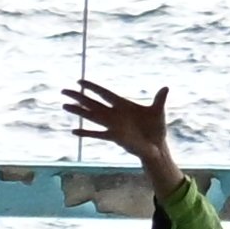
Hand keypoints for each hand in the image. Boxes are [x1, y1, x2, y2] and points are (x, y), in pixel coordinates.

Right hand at [66, 81, 184, 194]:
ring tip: (64, 106)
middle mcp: (114, 114)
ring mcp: (112, 126)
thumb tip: (165, 88)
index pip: (104, 93)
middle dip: (78, 97)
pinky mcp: (113, 137)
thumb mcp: (158, 112)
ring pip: (91, 116)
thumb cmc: (156, 128)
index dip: (92, 88)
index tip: (79, 82)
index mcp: (123, 105)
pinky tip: (74, 131)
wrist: (156, 146)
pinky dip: (86, 133)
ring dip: (78, 111)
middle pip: (92, 103)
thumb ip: (159, 100)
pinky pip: (97, 134)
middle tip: (64, 91)